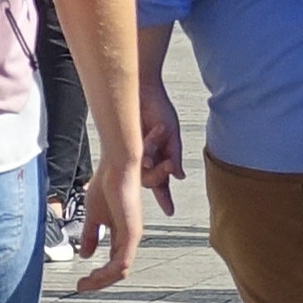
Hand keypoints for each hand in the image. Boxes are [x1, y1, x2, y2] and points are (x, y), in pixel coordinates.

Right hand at [69, 154, 149, 293]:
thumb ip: (91, 235)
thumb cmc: (107, 185)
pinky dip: (108, 272)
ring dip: (101, 281)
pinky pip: (122, 261)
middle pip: (118, 271)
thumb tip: (86, 255)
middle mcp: (130, 238)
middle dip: (99, 282)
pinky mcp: (132, 232)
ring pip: (121, 270)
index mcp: (123, 235)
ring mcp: (133, 236)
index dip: (98, 276)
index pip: (114, 264)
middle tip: (81, 287)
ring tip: (84, 284)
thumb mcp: (94, 216)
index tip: (81, 282)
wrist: (117, 166)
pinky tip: (93, 275)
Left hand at [139, 76, 186, 206]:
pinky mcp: (123, 147)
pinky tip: (147, 138)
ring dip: (152, 157)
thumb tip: (179, 176)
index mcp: (161, 157)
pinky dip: (144, 149)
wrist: (143, 91)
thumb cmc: (158, 108)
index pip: (164, 183)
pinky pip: (133, 158)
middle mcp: (146, 159)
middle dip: (160, 174)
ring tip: (155, 135)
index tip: (170, 211)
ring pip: (142, 173)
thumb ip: (175, 156)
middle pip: (152, 181)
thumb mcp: (173, 134)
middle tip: (166, 163)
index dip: (166, 198)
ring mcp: (134, 154)